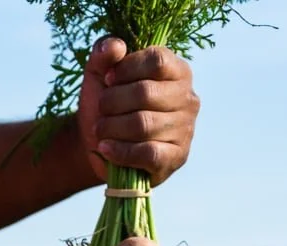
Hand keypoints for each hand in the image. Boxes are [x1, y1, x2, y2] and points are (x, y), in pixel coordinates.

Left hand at [78, 39, 199, 185]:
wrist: (99, 147)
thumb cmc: (106, 105)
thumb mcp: (99, 74)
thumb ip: (103, 52)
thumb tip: (116, 47)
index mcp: (176, 71)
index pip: (157, 60)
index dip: (126, 69)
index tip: (107, 80)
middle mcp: (188, 98)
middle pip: (146, 93)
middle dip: (112, 102)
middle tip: (100, 110)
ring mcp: (185, 129)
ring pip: (143, 124)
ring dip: (111, 128)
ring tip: (100, 130)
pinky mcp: (176, 157)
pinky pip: (147, 153)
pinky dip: (120, 151)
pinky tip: (106, 148)